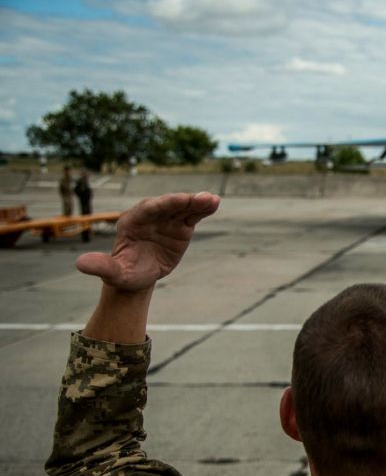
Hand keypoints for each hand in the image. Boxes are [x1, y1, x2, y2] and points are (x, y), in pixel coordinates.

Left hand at [76, 193, 219, 291]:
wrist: (137, 276)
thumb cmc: (124, 274)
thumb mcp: (113, 273)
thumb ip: (101, 266)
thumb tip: (80, 264)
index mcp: (131, 222)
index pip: (148, 209)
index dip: (164, 204)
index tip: (179, 200)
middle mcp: (150, 216)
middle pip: (168, 205)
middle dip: (184, 201)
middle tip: (201, 199)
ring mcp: (166, 219)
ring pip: (182, 207)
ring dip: (197, 202)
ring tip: (214, 200)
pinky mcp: (180, 226)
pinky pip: (192, 214)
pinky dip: (203, 209)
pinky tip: (215, 203)